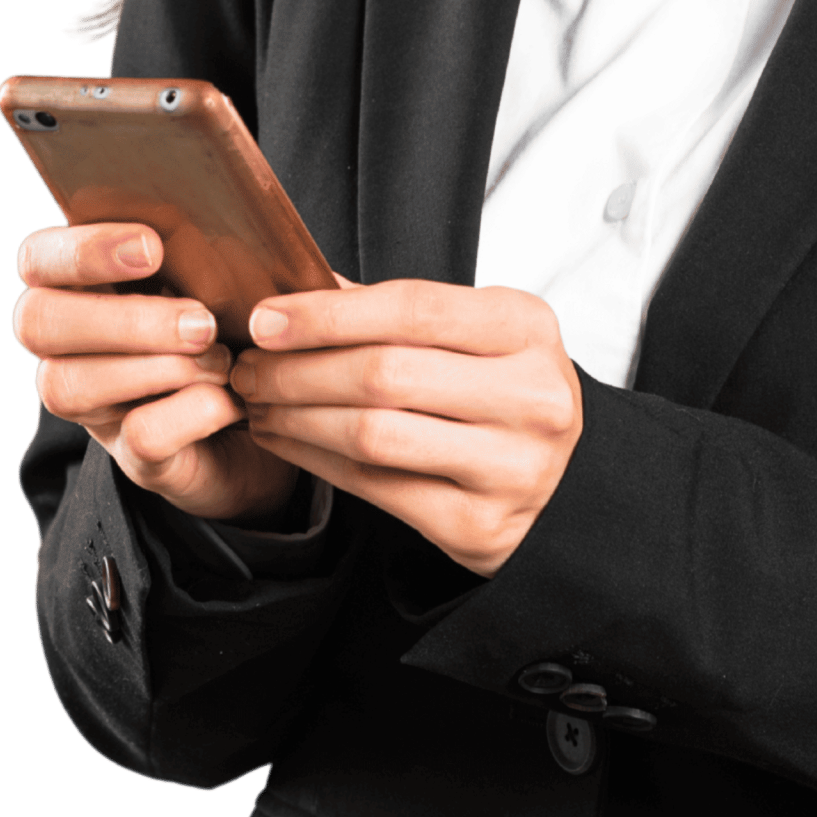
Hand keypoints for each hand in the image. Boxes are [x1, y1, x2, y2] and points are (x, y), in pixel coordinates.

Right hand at [12, 222, 304, 525]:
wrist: (285, 406)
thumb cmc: (246, 316)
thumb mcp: (228, 271)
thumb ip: (202, 244)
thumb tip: (198, 226)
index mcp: (85, 284)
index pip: (39, 258)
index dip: (82, 251)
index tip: (151, 247)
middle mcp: (70, 346)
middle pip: (36, 323)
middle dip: (121, 318)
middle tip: (200, 320)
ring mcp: (95, 407)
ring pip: (67, 385)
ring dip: (156, 365)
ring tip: (221, 357)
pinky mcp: (136, 458)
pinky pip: (138, 437)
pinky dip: (193, 412)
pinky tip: (231, 399)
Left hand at [228, 281, 582, 577]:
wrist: (567, 484)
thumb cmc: (506, 394)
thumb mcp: (477, 334)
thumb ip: (396, 312)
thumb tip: (299, 292)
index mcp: (527, 328)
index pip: (412, 308)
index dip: (328, 314)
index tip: (265, 319)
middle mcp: (531, 396)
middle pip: (384, 373)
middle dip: (297, 370)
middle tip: (249, 367)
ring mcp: (510, 465)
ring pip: (372, 434)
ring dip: (297, 417)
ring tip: (260, 403)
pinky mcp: (479, 524)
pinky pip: (375, 487)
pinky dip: (315, 460)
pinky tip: (287, 441)